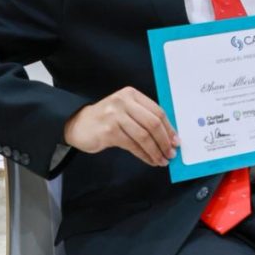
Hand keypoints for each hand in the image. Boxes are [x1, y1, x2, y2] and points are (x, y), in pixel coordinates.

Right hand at [63, 87, 178, 166]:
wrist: (78, 125)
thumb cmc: (106, 120)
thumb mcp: (126, 112)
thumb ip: (145, 118)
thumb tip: (169, 137)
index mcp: (131, 94)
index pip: (157, 111)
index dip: (169, 128)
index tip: (176, 141)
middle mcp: (123, 102)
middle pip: (153, 123)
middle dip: (164, 141)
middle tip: (171, 153)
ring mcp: (114, 115)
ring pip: (144, 136)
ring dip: (155, 151)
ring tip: (162, 160)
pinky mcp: (108, 131)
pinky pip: (132, 145)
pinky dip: (144, 155)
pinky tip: (149, 160)